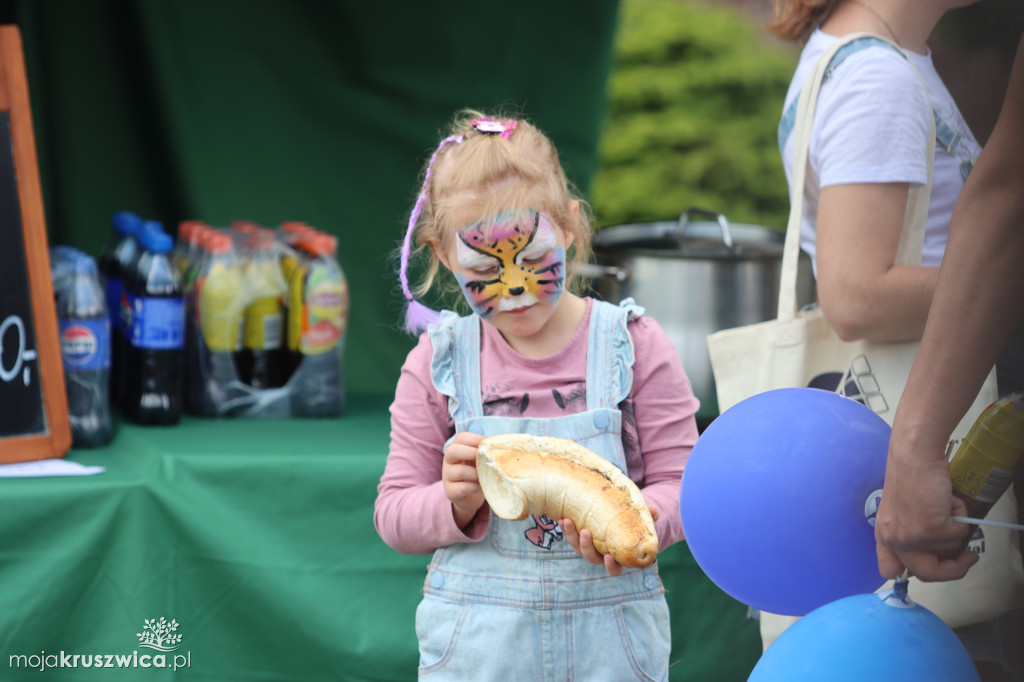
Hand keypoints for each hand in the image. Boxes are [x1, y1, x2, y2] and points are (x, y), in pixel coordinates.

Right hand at [442, 432, 485, 528]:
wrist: (470, 496)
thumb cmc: (478, 473)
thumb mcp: (480, 460)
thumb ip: (486, 452)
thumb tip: (501, 445)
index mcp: (457, 449)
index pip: (460, 438)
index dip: (475, 439)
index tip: (487, 445)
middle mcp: (448, 461)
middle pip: (452, 451)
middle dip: (469, 452)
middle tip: (482, 458)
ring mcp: (447, 476)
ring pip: (459, 471)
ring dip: (475, 474)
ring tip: (483, 477)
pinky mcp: (450, 491)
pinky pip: (462, 487)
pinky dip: (473, 487)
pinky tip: (478, 487)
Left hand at [562, 505, 659, 576]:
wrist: (620, 515)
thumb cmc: (634, 523)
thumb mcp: (642, 520)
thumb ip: (649, 517)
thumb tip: (654, 510)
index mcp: (618, 557)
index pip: (614, 569)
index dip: (610, 566)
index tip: (608, 557)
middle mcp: (601, 554)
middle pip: (591, 558)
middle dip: (586, 547)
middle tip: (585, 533)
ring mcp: (589, 545)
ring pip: (577, 547)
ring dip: (571, 535)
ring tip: (567, 521)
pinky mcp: (579, 535)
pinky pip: (570, 534)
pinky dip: (565, 527)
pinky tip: (561, 517)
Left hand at [874, 442, 977, 581]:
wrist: (914, 455)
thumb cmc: (912, 476)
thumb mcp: (903, 511)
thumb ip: (912, 533)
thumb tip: (940, 553)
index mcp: (883, 535)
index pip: (889, 571)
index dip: (912, 573)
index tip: (933, 565)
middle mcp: (893, 540)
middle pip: (927, 574)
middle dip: (953, 570)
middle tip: (968, 557)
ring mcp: (911, 538)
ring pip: (949, 550)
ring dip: (955, 527)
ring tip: (944, 503)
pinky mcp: (930, 530)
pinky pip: (959, 534)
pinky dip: (960, 516)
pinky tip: (946, 498)